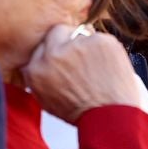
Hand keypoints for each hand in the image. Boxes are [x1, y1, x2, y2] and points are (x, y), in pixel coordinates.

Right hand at [23, 25, 144, 121]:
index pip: (41, 45)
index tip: (64, 55)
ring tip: (96, 68)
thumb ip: (38, 76)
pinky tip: (107, 66)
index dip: (55, 49)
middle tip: (80, 55)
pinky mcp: (101, 41)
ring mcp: (79, 45)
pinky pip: (101, 38)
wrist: (111, 117)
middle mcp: (54, 54)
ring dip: (88, 46)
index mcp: (36, 69)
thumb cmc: (82, 113)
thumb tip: (40, 59)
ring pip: (82, 34)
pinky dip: (105, 49)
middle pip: (58, 31)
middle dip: (68, 39)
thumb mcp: (46, 100)